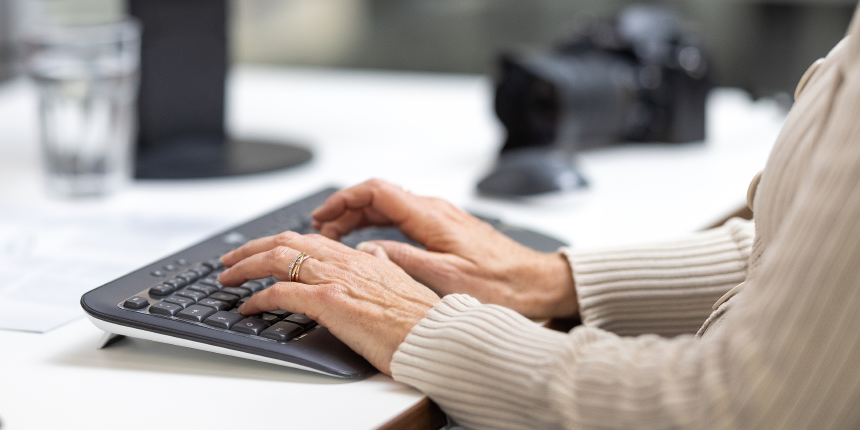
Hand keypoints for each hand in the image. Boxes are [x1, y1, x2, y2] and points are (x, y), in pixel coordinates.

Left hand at [217, 231, 439, 374]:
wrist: (434, 335)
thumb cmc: (421, 318)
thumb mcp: (401, 282)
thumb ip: (384, 266)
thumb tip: (375, 254)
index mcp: (360, 258)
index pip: (309, 239)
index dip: (279, 243)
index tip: (261, 251)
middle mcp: (344, 262)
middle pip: (286, 242)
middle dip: (251, 248)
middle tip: (230, 261)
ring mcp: (336, 279)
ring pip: (278, 259)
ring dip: (245, 267)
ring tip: (227, 278)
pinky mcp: (330, 302)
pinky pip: (282, 293)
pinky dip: (258, 298)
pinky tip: (247, 307)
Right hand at [311, 179, 577, 317]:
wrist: (537, 283)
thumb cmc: (502, 284)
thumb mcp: (446, 278)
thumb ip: (403, 259)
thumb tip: (367, 250)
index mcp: (431, 217)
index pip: (377, 191)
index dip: (345, 199)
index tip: (323, 215)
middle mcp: (435, 211)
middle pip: (379, 196)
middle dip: (345, 209)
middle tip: (322, 229)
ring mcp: (440, 219)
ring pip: (389, 207)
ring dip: (360, 218)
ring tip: (336, 235)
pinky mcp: (445, 230)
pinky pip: (403, 218)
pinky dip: (378, 225)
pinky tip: (368, 240)